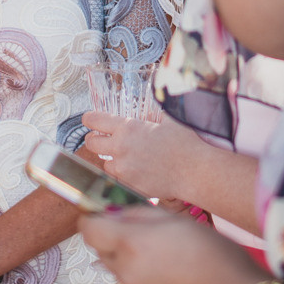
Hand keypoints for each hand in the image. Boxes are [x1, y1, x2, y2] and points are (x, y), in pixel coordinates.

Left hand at [80, 206, 260, 283]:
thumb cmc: (218, 259)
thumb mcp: (182, 222)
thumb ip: (141, 215)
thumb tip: (115, 214)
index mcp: (132, 245)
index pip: (89, 230)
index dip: (95, 222)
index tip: (106, 220)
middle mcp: (125, 275)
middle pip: (105, 255)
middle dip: (121, 246)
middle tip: (154, 244)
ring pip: (124, 279)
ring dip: (139, 273)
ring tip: (176, 273)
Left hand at [81, 111, 207, 202]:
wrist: (193, 170)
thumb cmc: (184, 142)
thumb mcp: (169, 118)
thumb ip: (156, 109)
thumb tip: (156, 98)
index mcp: (127, 128)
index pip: (95, 120)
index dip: (90, 118)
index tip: (89, 119)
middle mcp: (120, 148)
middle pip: (91, 143)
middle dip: (94, 139)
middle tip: (101, 138)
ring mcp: (123, 169)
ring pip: (104, 164)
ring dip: (111, 159)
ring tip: (126, 157)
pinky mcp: (129, 185)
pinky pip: (118, 179)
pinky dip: (124, 175)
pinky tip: (137, 171)